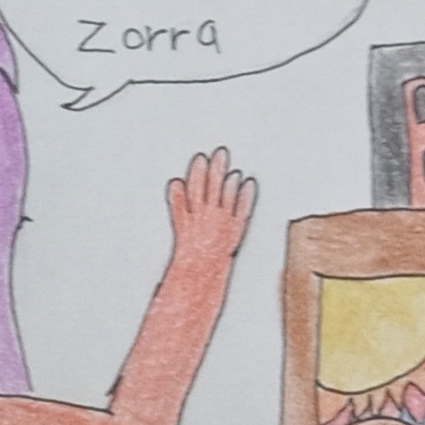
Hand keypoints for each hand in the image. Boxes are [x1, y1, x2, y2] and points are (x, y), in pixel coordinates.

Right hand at [167, 148, 256, 272]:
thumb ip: (178, 202)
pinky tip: (248, 183)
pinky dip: (246, 196)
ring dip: (230, 181)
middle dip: (216, 169)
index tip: (200, 157)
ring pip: (227, 196)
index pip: (194, 187)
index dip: (197, 172)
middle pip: (211, 187)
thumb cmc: (189, 249)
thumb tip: (175, 182)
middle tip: (221, 152)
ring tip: (234, 167)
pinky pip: (243, 209)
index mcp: (192, 214)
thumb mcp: (179, 224)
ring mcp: (223, 221)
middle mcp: (208, 215)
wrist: (200, 272)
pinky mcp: (237, 228)